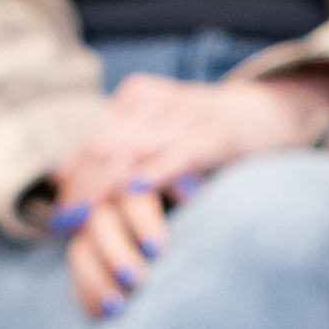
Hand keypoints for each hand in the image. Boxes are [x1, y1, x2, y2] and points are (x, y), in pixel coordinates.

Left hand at [42, 67, 328, 314]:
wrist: (271, 114)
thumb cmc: (206, 137)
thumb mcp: (154, 138)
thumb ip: (110, 152)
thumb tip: (56, 174)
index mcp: (136, 98)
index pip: (92, 142)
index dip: (74, 182)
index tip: (61, 221)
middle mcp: (155, 100)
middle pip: (104, 148)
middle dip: (84, 192)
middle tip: (70, 230)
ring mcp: (185, 113)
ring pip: (130, 152)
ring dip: (107, 192)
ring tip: (91, 225)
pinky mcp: (213, 132)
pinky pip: (175, 153)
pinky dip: (152, 173)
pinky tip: (132, 192)